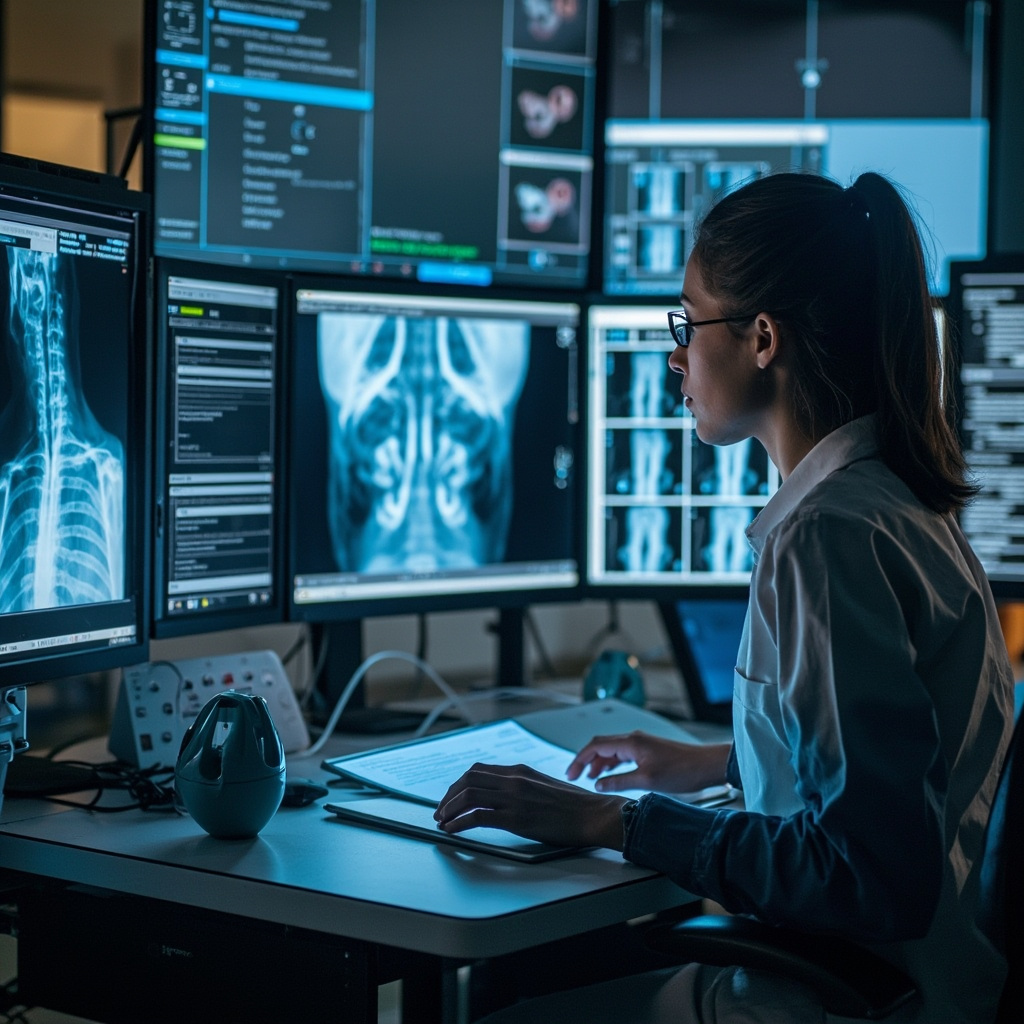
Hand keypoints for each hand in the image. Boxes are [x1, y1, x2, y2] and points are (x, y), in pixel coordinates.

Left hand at [433, 762, 627, 849]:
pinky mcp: (516, 818)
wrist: (595, 814)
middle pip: (468, 779)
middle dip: (448, 795)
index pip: (479, 770)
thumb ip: (523, 787)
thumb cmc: (575, 806)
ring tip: (442, 821)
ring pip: (468, 795)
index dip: (459, 784)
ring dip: (449, 808)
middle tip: (441, 811)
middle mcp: (514, 779)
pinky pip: (477, 816)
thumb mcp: (544, 787)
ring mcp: (515, 797)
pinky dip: (459, 823)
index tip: (451, 797)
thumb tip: (505, 798)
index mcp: (520, 771)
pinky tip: (452, 830)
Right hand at [566, 732, 731, 794]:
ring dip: (598, 762)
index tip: (570, 774)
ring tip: (589, 778)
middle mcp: (633, 739)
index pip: (596, 746)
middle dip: (585, 760)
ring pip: (612, 750)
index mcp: (630, 742)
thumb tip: (598, 784)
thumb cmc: (681, 771)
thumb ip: (620, 781)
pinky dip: (612, 763)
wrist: (706, 765)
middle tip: (574, 776)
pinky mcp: (648, 750)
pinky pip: (623, 754)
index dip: (580, 759)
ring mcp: (641, 743)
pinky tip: (610, 774)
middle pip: (601, 745)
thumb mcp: (647, 781)